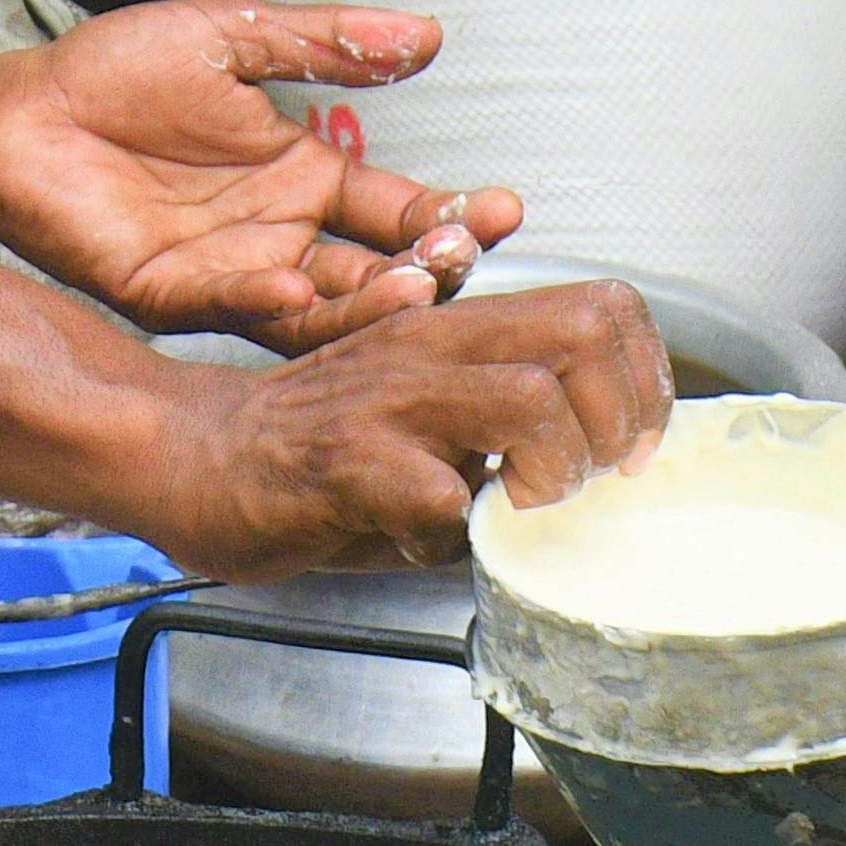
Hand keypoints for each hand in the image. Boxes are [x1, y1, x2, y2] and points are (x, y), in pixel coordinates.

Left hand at [0, 0, 518, 351]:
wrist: (20, 109)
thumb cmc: (118, 72)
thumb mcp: (233, 40)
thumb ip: (326, 43)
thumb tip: (429, 34)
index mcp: (307, 180)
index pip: (401, 211)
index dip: (453, 214)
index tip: (504, 208)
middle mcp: (282, 237)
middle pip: (377, 272)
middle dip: (429, 268)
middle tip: (465, 253)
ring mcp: (231, 275)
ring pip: (320, 311)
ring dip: (367, 304)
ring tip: (414, 285)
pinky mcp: (170, 295)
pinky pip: (229, 306)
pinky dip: (264, 301)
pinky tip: (297, 285)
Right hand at [129, 281, 670, 578]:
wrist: (201, 455)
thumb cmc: (317, 444)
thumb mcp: (427, 409)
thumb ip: (503, 424)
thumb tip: (597, 474)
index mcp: (461, 329)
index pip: (603, 306)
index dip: (645, 377)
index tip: (632, 444)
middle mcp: (433, 345)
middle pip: (585, 332)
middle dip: (617, 418)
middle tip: (589, 477)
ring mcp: (392, 399)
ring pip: (531, 399)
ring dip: (551, 471)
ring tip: (516, 505)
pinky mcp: (349, 461)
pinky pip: (442, 493)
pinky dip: (452, 534)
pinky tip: (424, 539)